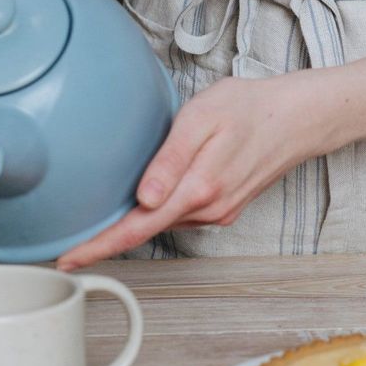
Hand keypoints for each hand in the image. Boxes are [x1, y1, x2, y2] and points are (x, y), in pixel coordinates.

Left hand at [55, 71, 325, 269]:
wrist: (297, 117)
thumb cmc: (249, 108)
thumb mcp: (203, 117)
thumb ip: (170, 159)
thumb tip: (144, 198)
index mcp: (198, 188)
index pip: (138, 228)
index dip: (100, 246)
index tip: (69, 257)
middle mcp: (208, 208)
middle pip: (147, 228)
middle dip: (113, 230)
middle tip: (78, 228)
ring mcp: (219, 211)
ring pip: (166, 219)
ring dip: (141, 213)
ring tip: (118, 198)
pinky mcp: (226, 207)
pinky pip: (185, 212)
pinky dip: (164, 206)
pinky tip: (159, 189)